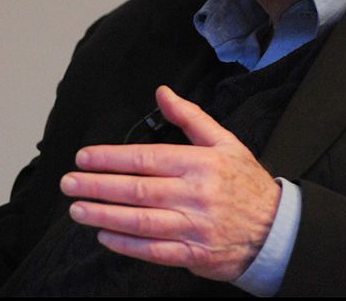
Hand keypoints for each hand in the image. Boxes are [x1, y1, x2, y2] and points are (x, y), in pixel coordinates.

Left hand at [60, 85, 280, 280]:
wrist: (276, 229)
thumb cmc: (245, 182)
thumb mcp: (224, 141)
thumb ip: (190, 117)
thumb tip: (162, 92)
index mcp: (200, 163)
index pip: (147, 159)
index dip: (111, 158)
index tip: (84, 157)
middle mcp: (195, 194)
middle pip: (137, 190)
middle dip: (98, 185)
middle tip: (69, 182)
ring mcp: (194, 227)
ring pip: (141, 221)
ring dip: (104, 215)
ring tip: (77, 209)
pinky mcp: (194, 254)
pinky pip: (154, 250)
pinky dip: (126, 245)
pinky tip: (104, 236)